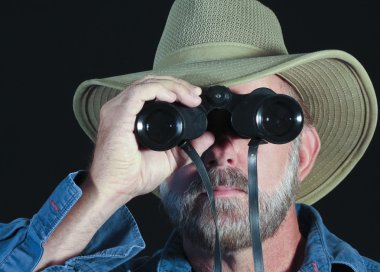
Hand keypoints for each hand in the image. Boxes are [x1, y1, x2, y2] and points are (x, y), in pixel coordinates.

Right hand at [87, 75, 214, 207]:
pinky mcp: (117, 115)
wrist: (116, 189)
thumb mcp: (171, 158)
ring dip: (172, 86)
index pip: (153, 90)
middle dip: (177, 84)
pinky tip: (173, 96)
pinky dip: (158, 90)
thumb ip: (190, 146)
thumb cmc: (134, 175)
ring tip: (190, 96)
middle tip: (196, 94)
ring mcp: (117, 110)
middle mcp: (122, 108)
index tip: (195, 97)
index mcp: (132, 115)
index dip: (176, 88)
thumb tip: (209, 136)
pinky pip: (139, 93)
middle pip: (152, 83)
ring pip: (147, 83)